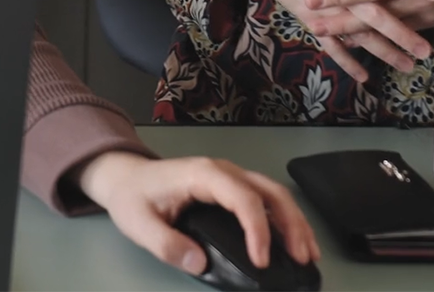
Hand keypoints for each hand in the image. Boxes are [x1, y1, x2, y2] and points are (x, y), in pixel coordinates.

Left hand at [76, 151, 318, 274]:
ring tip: (308, 255)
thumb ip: (167, 244)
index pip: (240, 197)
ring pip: (272, 192)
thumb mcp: (139, 224)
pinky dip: (285, 219)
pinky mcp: (231, 188)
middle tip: (301, 258)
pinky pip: (265, 199)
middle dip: (290, 223)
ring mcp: (228, 177)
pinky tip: (295, 242)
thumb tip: (200, 262)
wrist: (125, 177)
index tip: (262, 261)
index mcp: (200, 174)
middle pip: (267, 190)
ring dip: (294, 221)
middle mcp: (221, 170)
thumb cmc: (133, 197)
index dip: (256, 228)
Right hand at [240, 0, 433, 81]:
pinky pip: (329, 43)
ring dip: (383, 50)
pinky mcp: (308, 16)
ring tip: (408, 65)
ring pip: (357, 31)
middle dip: (403, 29)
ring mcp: (322, 4)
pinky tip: (364, 76)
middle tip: (428, 47)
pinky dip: (345, 60)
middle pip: (375, 9)